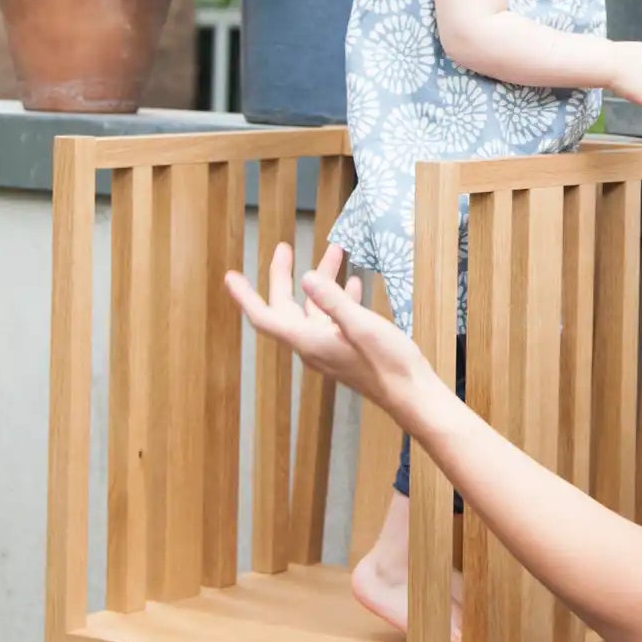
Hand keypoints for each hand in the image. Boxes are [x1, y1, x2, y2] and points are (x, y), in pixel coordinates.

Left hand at [224, 242, 442, 421]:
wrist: (410, 393)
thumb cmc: (387, 362)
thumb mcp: (361, 325)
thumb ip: (332, 301)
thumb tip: (307, 276)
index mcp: (309, 341)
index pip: (266, 317)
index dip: (246, 296)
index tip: (231, 276)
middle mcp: (313, 345)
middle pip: (287, 308)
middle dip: (283, 277)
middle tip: (284, 248)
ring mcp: (330, 348)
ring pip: (314, 309)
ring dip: (321, 280)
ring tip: (336, 252)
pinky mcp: (347, 348)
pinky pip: (334, 318)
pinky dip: (338, 297)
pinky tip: (353, 283)